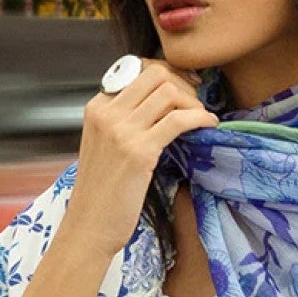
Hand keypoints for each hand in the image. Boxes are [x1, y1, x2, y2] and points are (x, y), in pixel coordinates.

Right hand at [64, 57, 218, 259]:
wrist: (89, 226)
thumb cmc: (101, 192)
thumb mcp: (104, 146)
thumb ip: (122, 121)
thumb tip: (159, 105)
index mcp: (97, 107)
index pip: (137, 70)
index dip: (168, 74)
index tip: (186, 87)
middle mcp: (107, 113)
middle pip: (155, 74)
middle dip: (182, 83)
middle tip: (196, 102)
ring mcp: (121, 130)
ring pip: (168, 92)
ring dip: (193, 101)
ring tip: (201, 117)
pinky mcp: (139, 151)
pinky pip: (178, 120)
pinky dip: (199, 117)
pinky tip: (208, 125)